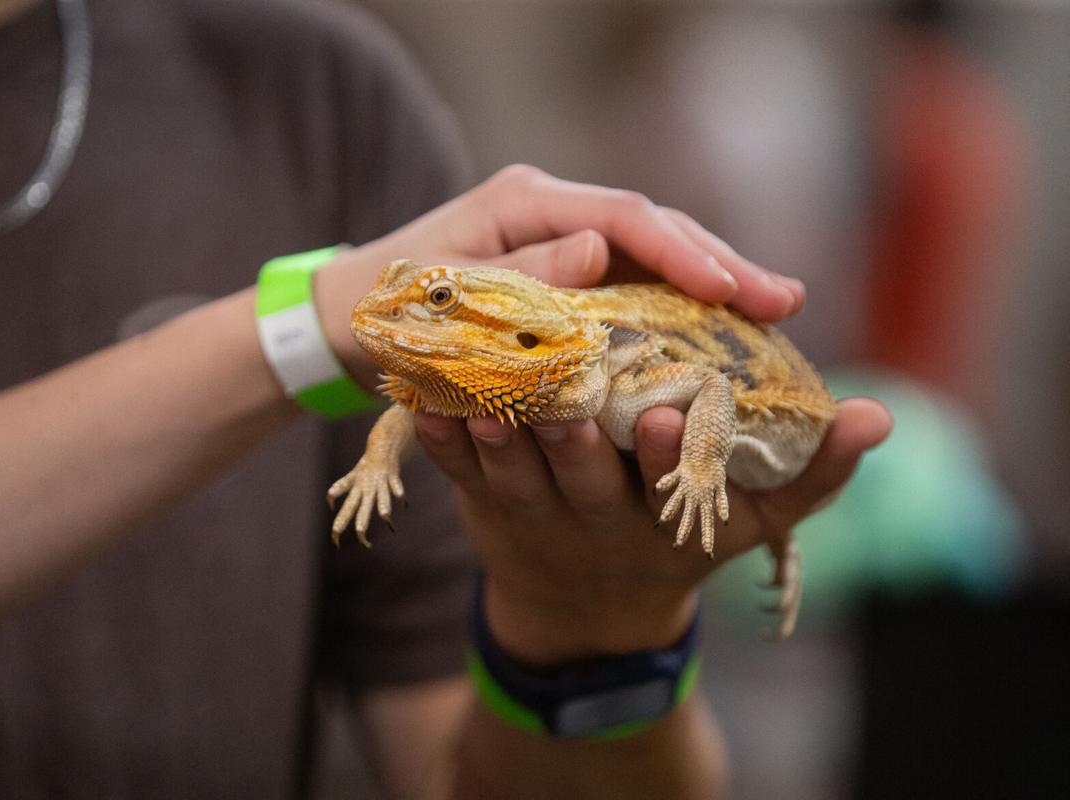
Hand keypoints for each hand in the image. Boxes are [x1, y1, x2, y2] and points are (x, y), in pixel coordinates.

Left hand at [313, 165, 803, 386]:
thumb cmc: (389, 309)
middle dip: (720, 264)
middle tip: (784, 302)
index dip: (683, 253)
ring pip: (651, 253)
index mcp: (525, 200)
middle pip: (653, 228)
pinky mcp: (562, 272)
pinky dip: (675, 303)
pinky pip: (631, 281)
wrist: (349, 321)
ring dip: (710, 282)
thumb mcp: (447, 297)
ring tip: (772, 311)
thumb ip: (524, 276)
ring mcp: (559, 239)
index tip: (732, 292)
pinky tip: (718, 326)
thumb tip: (601, 250)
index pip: (623, 217)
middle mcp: (551, 210)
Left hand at [413, 398, 891, 665]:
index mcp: (665, 514)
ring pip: (513, 470)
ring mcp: (534, 509)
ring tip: (483, 390)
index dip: (671, 454)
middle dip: (574, 435)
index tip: (672, 413)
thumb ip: (815, 472)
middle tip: (566, 394)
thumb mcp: (753, 520)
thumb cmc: (678, 542)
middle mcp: (597, 514)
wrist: (586, 608)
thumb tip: (879, 418)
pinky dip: (441, 440)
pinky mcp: (484, 501)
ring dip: (496, 433)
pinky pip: (457, 472)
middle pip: (582, 473)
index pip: (673, 481)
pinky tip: (427, 400)